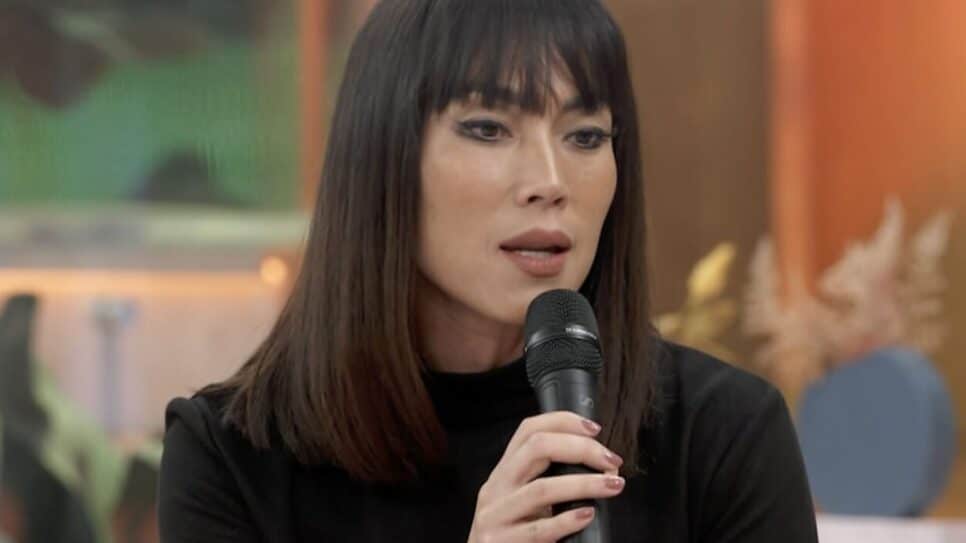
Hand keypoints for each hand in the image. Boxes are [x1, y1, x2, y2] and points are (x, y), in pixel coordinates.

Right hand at [467, 412, 624, 541]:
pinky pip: (538, 530)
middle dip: (580, 448)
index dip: (563, 422)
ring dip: (584, 484)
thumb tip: (601, 466)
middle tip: (611, 460)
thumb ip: (548, 480)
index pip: (529, 429)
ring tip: (613, 485)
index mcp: (504, 471)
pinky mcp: (500, 542)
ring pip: (541, 489)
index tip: (595, 429)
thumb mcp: (524, 500)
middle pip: (536, 448)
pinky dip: (567, 520)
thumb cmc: (513, 534)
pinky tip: (588, 515)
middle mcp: (496, 487)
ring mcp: (495, 515)